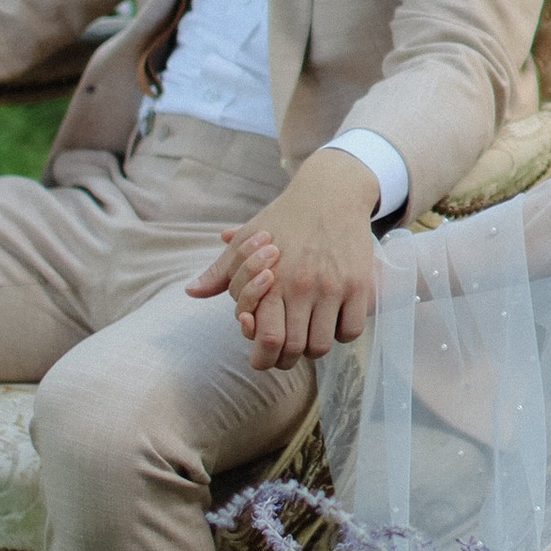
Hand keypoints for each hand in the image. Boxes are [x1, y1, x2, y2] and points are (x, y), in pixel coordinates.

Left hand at [186, 148, 380, 367]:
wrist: (330, 192)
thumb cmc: (284, 218)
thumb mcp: (247, 240)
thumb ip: (221, 272)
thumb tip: (191, 292)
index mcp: (271, 279)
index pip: (266, 337)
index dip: (263, 357)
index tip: (263, 355)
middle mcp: (301, 286)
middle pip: (294, 349)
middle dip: (286, 358)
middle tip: (286, 351)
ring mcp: (332, 287)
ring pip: (321, 345)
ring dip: (313, 348)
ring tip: (309, 334)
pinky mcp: (359, 284)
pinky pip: (351, 330)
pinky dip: (341, 333)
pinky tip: (333, 321)